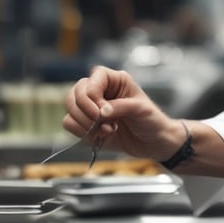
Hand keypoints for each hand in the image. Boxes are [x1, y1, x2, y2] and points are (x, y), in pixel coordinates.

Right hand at [63, 66, 177, 160]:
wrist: (153, 143)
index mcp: (115, 80)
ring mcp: (91, 107)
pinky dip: (82, 132)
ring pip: (70, 109)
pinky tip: (101, 136)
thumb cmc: (152, 120)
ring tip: (107, 130)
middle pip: (75, 93)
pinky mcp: (87, 124)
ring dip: (85, 124)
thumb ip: (120, 107)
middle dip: (86, 112)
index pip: (92, 79)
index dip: (91, 96)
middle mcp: (101, 91)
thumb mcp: (141, 110)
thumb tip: (100, 112)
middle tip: (101, 123)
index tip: (101, 112)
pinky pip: (70, 124)